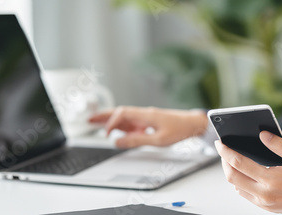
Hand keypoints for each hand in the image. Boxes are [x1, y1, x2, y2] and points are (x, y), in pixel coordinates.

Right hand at [89, 106, 207, 147]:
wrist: (193, 123)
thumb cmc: (179, 130)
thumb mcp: (158, 140)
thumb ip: (137, 141)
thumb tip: (118, 142)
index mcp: (145, 115)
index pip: (122, 114)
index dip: (111, 122)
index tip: (106, 134)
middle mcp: (143, 113)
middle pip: (119, 112)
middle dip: (103, 116)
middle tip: (89, 120)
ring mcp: (146, 117)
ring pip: (124, 116)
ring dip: (110, 120)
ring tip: (96, 123)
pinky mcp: (149, 121)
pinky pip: (132, 122)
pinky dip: (121, 125)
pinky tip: (117, 131)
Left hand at [215, 131, 281, 213]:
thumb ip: (278, 144)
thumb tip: (262, 134)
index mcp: (271, 180)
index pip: (238, 163)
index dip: (226, 152)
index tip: (219, 143)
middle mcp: (265, 195)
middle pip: (232, 178)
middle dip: (225, 163)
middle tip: (224, 150)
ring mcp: (266, 204)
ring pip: (238, 188)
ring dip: (232, 174)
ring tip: (234, 159)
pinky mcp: (269, 208)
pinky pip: (247, 196)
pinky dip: (241, 184)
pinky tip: (246, 173)